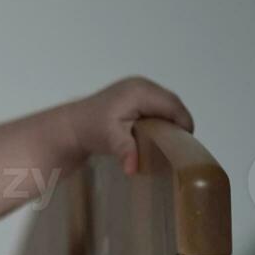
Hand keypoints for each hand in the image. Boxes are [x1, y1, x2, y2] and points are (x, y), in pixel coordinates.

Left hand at [72, 77, 194, 174]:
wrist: (70, 126)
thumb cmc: (90, 131)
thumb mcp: (110, 141)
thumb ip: (126, 151)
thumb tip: (133, 169)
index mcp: (140, 92)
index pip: (174, 107)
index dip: (183, 125)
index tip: (184, 146)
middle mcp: (141, 84)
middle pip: (172, 104)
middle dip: (178, 123)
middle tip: (177, 146)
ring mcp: (137, 86)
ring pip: (166, 104)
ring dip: (170, 120)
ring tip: (167, 141)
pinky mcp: (133, 93)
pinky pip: (157, 104)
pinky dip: (161, 116)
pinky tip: (155, 132)